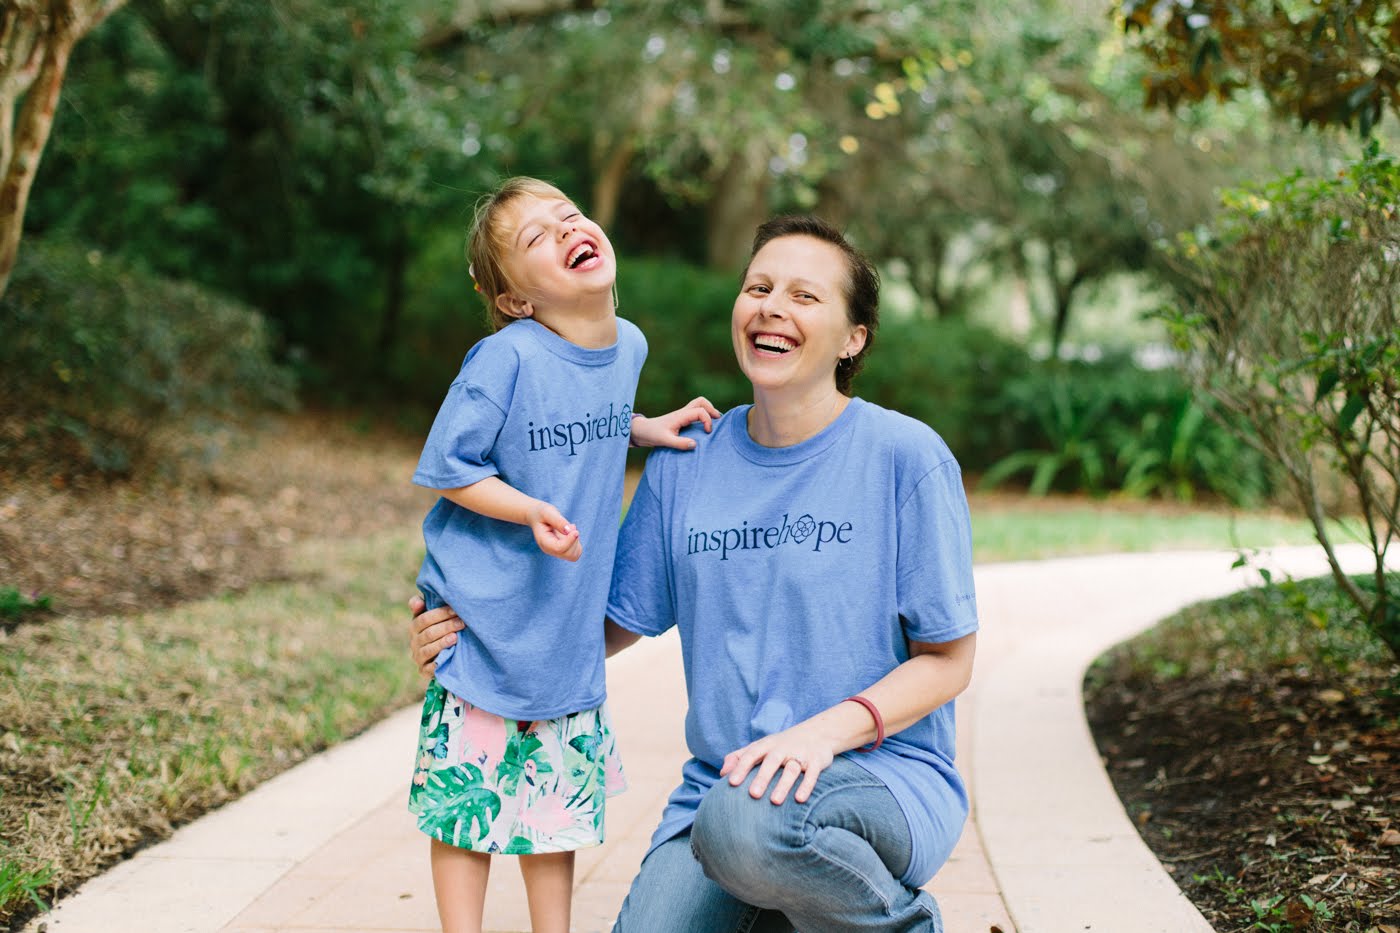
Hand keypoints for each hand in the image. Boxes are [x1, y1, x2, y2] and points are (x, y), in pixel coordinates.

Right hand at [408, 595, 464, 678]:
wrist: (438, 656)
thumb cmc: (438, 630)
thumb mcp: (431, 617)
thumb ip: (423, 607)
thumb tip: (417, 601)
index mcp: (414, 626)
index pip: (424, 619)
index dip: (440, 614)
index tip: (456, 609)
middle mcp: (414, 642)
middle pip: (429, 633)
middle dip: (446, 627)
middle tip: (462, 622)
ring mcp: (418, 657)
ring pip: (429, 649)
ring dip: (443, 643)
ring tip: (456, 637)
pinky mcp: (424, 670)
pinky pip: (429, 668)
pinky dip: (437, 663)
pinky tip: (448, 656)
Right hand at [527, 501, 581, 560]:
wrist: (537, 516)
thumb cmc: (541, 513)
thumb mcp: (547, 512)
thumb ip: (558, 521)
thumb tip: (570, 530)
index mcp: (543, 541)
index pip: (559, 548)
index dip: (570, 541)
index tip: (575, 530)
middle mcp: (549, 550)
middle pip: (568, 554)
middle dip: (574, 541)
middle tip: (571, 526)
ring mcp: (556, 552)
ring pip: (573, 555)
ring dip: (576, 542)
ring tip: (570, 528)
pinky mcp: (562, 550)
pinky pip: (576, 552)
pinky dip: (577, 543)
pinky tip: (570, 533)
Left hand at [630, 397, 721, 449]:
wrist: (642, 431)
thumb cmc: (652, 434)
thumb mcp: (665, 441)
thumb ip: (680, 443)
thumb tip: (695, 445)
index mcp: (680, 415)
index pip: (700, 411)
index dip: (707, 420)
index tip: (707, 432)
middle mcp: (683, 412)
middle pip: (701, 401)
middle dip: (712, 410)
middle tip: (718, 422)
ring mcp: (682, 415)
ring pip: (699, 405)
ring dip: (708, 411)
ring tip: (714, 423)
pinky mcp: (681, 419)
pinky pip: (696, 412)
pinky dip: (704, 416)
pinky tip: (705, 428)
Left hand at [719, 721, 838, 805]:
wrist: (819, 732)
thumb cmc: (782, 745)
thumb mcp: (761, 746)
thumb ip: (740, 757)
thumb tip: (722, 773)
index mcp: (767, 745)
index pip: (751, 754)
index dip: (741, 767)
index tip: (731, 782)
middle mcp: (783, 749)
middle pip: (771, 762)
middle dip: (762, 777)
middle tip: (753, 795)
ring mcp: (800, 754)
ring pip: (791, 769)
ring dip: (783, 785)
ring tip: (774, 801)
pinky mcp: (816, 761)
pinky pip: (812, 774)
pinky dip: (806, 785)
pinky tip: (799, 799)